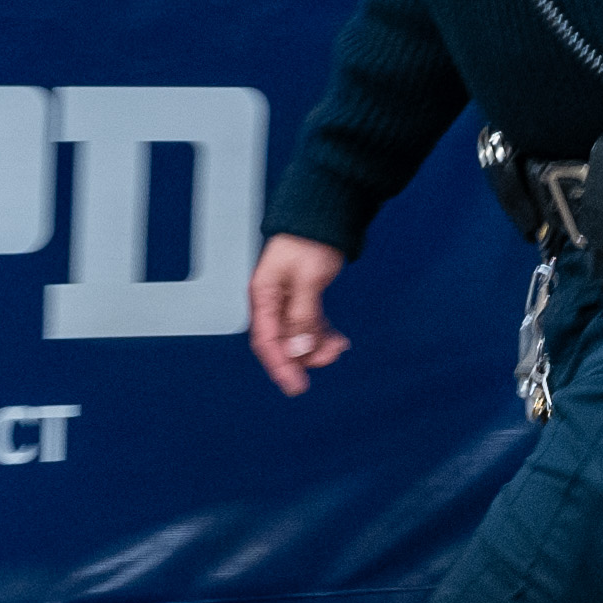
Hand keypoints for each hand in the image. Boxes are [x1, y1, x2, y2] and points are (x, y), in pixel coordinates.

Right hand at [248, 234, 348, 394]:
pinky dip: (323, 337)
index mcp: (263, 295)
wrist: (323, 217)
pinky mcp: (302, 300)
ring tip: (339, 346)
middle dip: (304, 356)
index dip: (280, 365)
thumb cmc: (309, 239)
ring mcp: (287, 302)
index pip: (266, 340)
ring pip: (298, 338)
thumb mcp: (307, 278)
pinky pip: (310, 328)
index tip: (296, 385)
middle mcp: (272, 302)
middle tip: (330, 357)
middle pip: (282, 343)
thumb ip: (302, 314)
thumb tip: (299, 348)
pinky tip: (339, 341)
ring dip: (317, 347)